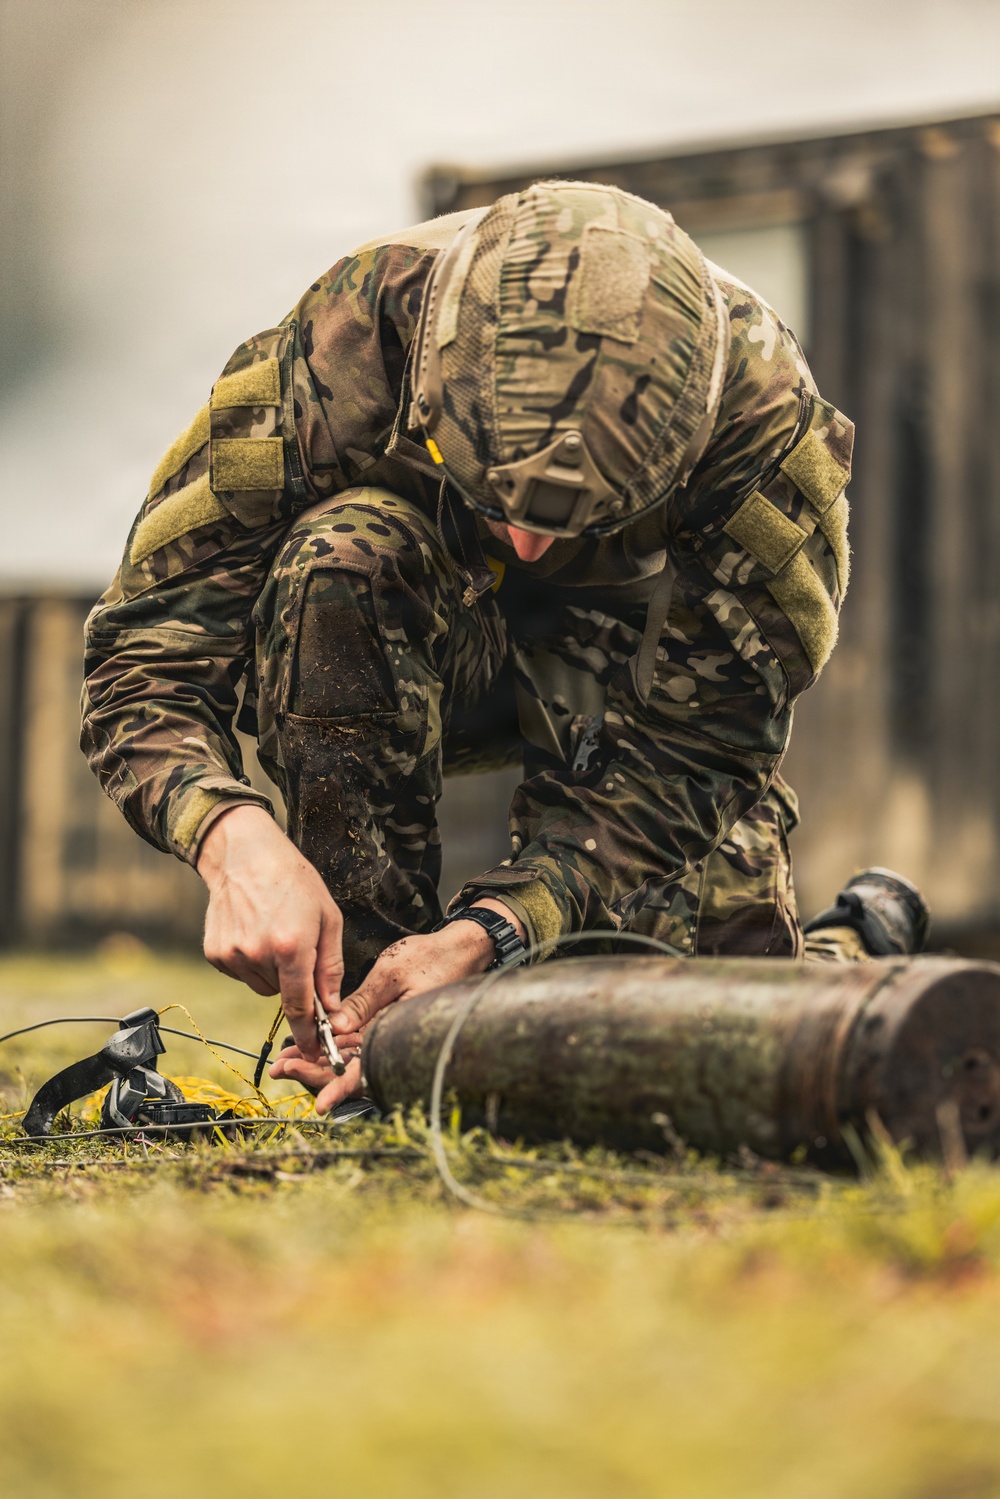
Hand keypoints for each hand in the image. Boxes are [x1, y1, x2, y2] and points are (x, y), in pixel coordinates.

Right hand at [197, 804, 342, 1058]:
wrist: (245, 854)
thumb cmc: (294, 881)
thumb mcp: (328, 918)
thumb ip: (330, 967)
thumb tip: (331, 1007)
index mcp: (292, 947)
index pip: (301, 1006)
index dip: (309, 1034)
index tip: (314, 1054)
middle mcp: (258, 955)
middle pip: (282, 995)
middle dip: (293, 981)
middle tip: (294, 944)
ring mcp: (233, 955)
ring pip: (261, 986)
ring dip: (271, 971)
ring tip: (272, 932)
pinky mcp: (215, 953)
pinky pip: (241, 974)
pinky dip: (250, 961)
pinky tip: (253, 931)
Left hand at [270, 899, 524, 1112]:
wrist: (462, 949)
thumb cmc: (432, 958)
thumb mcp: (392, 974)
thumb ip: (363, 1002)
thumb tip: (335, 1026)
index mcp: (396, 1033)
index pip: (365, 1070)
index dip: (340, 1088)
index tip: (320, 1104)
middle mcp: (392, 1040)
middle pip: (350, 1070)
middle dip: (313, 1074)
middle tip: (280, 1069)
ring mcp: (388, 1034)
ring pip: (350, 1059)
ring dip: (317, 1060)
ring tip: (284, 1060)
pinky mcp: (385, 1024)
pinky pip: (357, 1043)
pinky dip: (332, 1044)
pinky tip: (309, 1042)